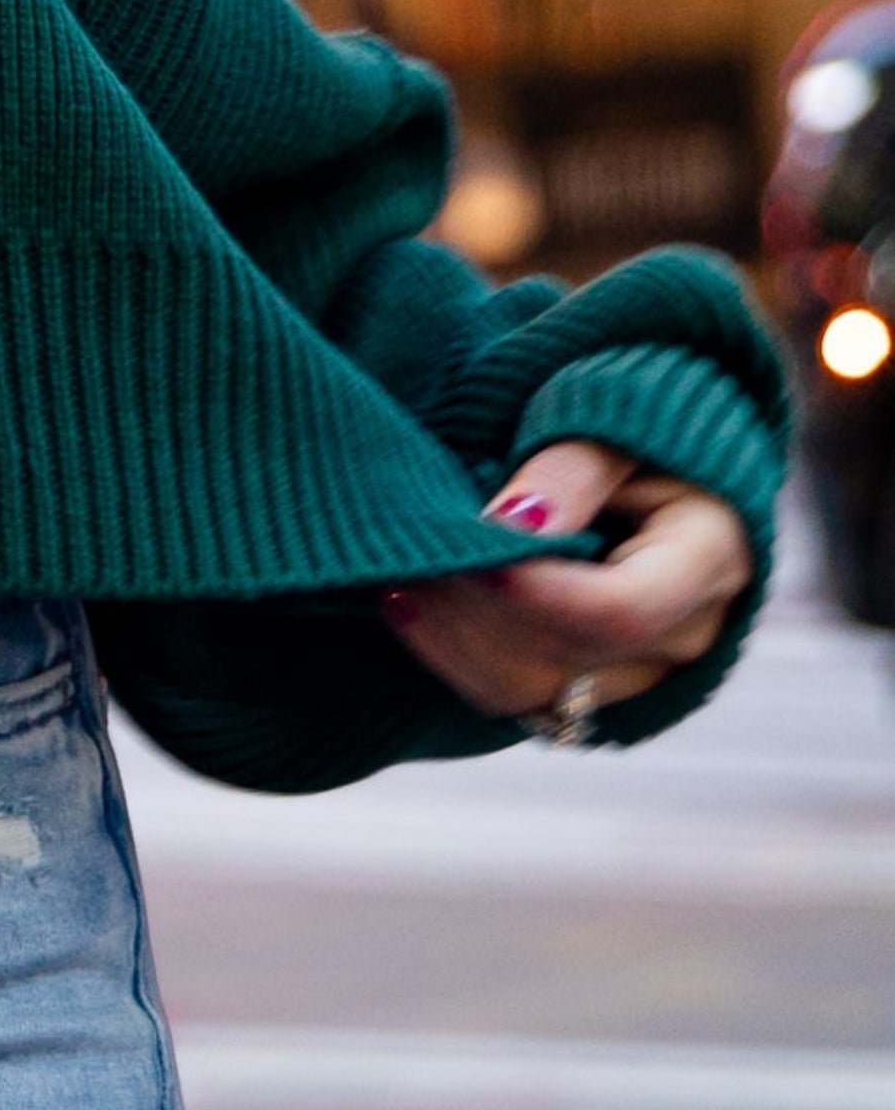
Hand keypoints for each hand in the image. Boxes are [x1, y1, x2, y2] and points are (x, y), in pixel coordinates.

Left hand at [381, 439, 750, 722]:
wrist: (652, 452)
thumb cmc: (630, 418)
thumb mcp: (616, 413)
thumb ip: (572, 467)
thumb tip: (514, 522)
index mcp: (712, 555)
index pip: (625, 608)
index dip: (538, 591)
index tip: (471, 546)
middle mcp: (686, 633)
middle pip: (571, 658)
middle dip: (477, 609)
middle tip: (409, 549)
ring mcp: (642, 673)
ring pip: (535, 694)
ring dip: (453, 638)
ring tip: (397, 574)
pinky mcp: (590, 685)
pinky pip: (514, 696)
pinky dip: (452, 654)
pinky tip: (405, 600)